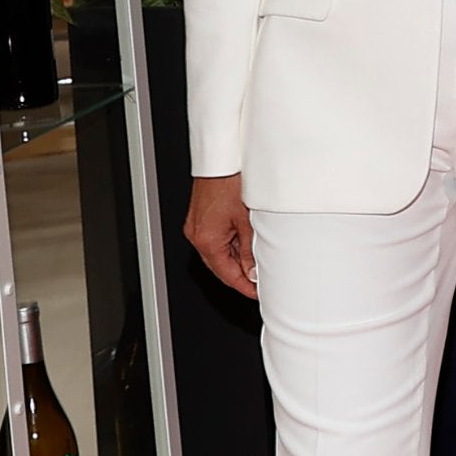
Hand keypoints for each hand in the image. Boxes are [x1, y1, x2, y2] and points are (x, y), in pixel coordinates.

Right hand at [186, 174, 254, 297]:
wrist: (221, 162)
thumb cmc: (231, 184)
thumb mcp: (247, 221)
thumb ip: (250, 249)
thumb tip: (253, 270)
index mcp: (206, 240)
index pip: (226, 274)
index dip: (243, 286)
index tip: (255, 293)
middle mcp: (197, 235)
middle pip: (220, 266)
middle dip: (239, 275)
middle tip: (259, 282)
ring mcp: (197, 227)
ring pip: (218, 253)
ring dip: (236, 259)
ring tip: (256, 262)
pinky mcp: (200, 218)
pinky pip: (216, 240)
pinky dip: (230, 245)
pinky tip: (245, 244)